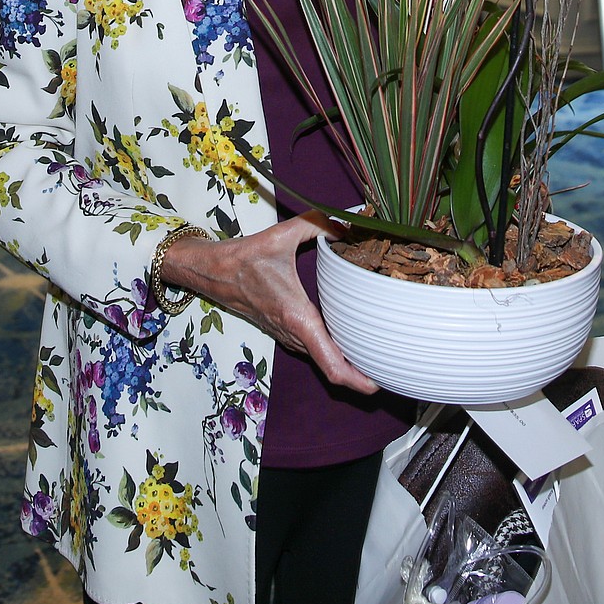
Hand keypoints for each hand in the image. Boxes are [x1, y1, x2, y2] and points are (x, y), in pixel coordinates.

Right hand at [162, 211, 378, 394]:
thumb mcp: (282, 235)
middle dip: (361, 375)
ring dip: (347, 364)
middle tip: (391, 367)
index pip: (331, 364)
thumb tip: (348, 220)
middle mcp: (294, 333)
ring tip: (377, 355)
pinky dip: (333, 353)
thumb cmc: (245, 257)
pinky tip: (350, 338)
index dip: (357, 381)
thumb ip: (317, 224)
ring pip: (323, 360)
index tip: (379, 383)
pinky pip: (313, 349)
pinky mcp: (283, 331)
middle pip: (333, 370)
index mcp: (298, 317)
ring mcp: (287, 336)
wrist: (212, 271)